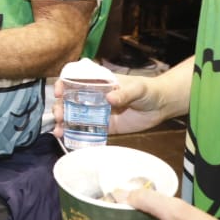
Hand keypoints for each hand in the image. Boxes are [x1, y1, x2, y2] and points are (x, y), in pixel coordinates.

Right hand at [52, 72, 170, 140]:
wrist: (161, 106)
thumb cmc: (147, 90)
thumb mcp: (137, 88)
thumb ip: (124, 93)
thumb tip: (110, 98)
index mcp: (99, 82)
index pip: (75, 80)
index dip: (63, 84)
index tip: (58, 92)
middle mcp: (94, 97)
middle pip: (71, 100)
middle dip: (60, 107)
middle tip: (58, 116)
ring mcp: (98, 112)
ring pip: (76, 116)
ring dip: (65, 123)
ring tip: (59, 130)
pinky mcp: (105, 127)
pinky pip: (89, 131)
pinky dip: (78, 135)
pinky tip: (68, 139)